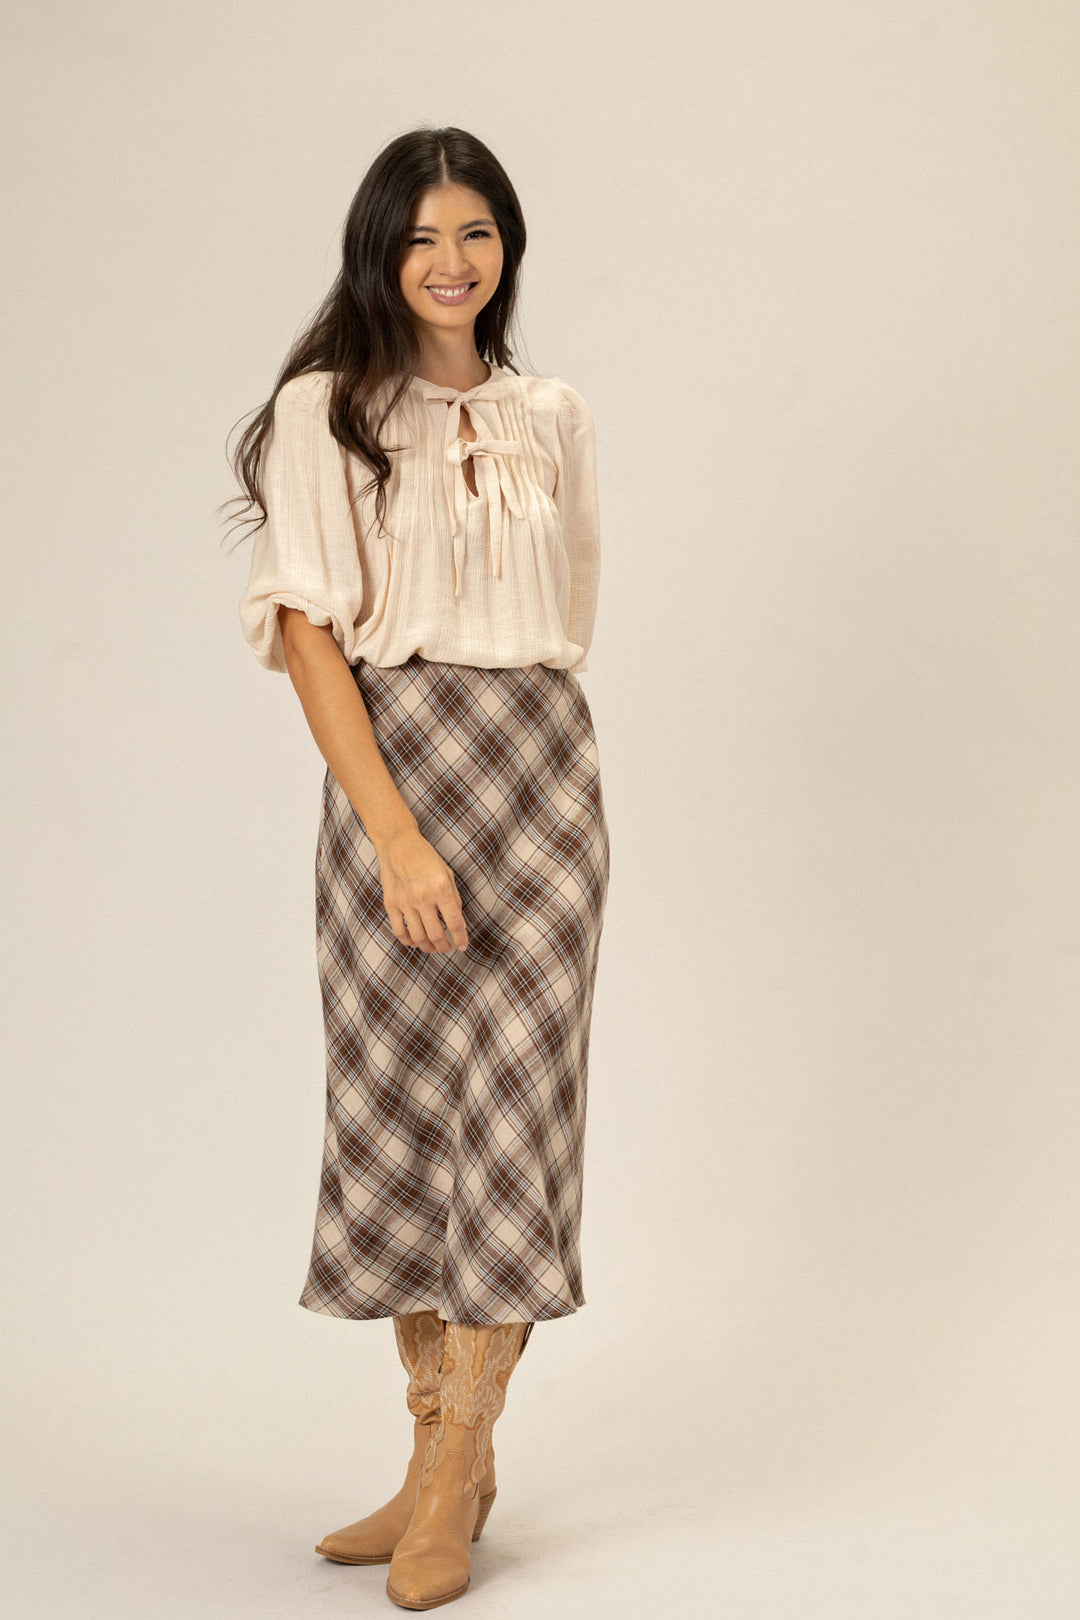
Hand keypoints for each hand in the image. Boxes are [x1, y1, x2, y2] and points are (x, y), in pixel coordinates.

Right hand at [375, 823, 468, 953]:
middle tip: (447, 949)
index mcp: (441, 889)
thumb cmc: (426, 857)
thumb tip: (457, 923)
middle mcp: (423, 897)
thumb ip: (454, 898)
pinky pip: (399, 931)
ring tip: (433, 948)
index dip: (460, 939)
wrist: (398, 844)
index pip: (454, 923)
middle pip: (436, 935)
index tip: (462, 946)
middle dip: (444, 947)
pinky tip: (414, 942)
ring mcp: (405, 902)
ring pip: (418, 937)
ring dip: (427, 947)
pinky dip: (408, 941)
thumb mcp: (447, 874)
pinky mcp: (391, 904)